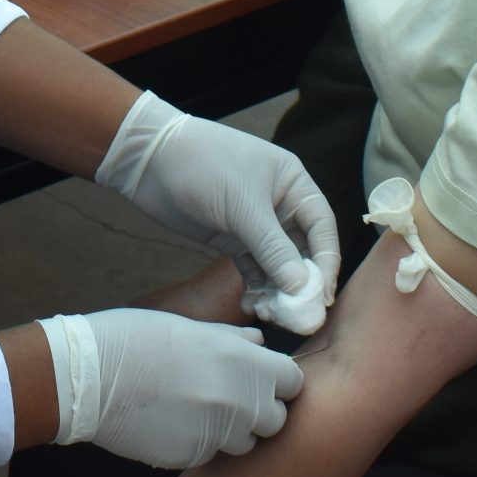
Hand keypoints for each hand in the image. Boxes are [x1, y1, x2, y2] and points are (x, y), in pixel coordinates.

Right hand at [40, 309, 304, 468]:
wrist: (89, 374)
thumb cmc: (136, 338)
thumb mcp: (189, 326)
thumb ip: (232, 339)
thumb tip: (259, 343)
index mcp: (242, 361)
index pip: (293, 382)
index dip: (278, 381)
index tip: (260, 379)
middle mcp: (237, 401)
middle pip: (275, 419)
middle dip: (258, 410)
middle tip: (228, 396)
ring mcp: (215, 434)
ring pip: (244, 442)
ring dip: (230, 430)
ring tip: (196, 408)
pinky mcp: (191, 457)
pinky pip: (209, 454)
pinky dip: (198, 441)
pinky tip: (172, 420)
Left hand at [95, 93, 341, 304]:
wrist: (150, 161)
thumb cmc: (204, 166)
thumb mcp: (243, 206)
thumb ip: (274, 249)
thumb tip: (302, 288)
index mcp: (293, 184)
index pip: (322, 228)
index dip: (326, 262)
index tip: (322, 295)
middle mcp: (279, 205)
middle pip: (303, 252)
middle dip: (301, 284)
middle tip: (298, 316)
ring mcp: (254, 224)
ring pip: (278, 266)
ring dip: (277, 291)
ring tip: (269, 313)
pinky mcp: (231, 239)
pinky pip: (253, 270)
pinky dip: (256, 289)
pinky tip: (252, 304)